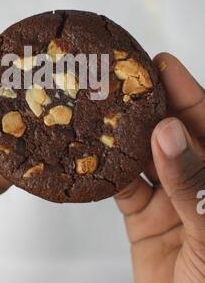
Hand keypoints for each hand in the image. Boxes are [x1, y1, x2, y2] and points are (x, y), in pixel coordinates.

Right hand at [115, 53, 204, 282]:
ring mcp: (168, 198)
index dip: (184, 91)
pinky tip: (90, 154)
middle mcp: (194, 180)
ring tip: (98, 107)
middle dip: (145, 105)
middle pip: (168, 133)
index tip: (160, 63)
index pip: (204, 122)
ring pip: (141, 157)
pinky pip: (120, 187)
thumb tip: (167, 131)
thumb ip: (191, 180)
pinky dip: (103, 172)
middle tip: (119, 79)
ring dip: (119, 135)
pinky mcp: (143, 219)